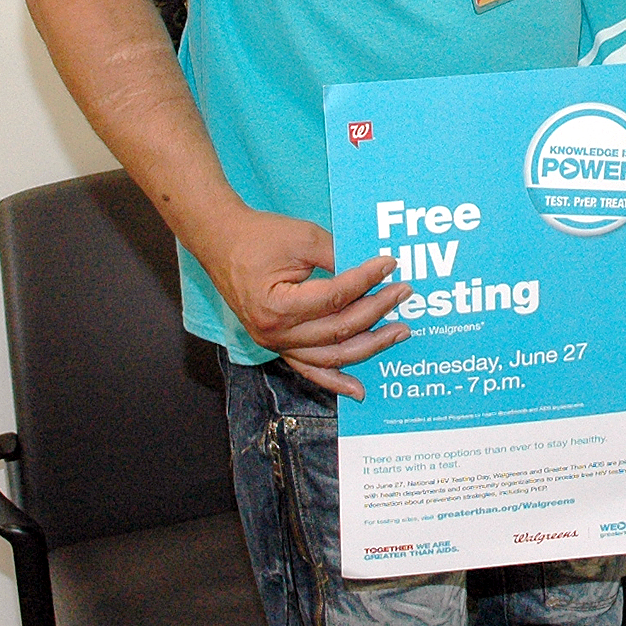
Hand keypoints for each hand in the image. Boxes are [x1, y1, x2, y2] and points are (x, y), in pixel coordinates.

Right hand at [210, 206, 411, 398]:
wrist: (221, 241)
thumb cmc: (259, 236)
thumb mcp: (303, 237)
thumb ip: (338, 257)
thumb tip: (374, 273)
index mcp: (279, 306)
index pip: (337, 297)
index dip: (367, 280)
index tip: (390, 264)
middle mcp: (276, 334)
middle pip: (338, 329)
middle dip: (376, 311)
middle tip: (403, 294)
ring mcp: (275, 343)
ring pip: (330, 356)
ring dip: (367, 346)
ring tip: (398, 333)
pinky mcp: (277, 344)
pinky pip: (309, 368)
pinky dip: (334, 380)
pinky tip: (357, 390)